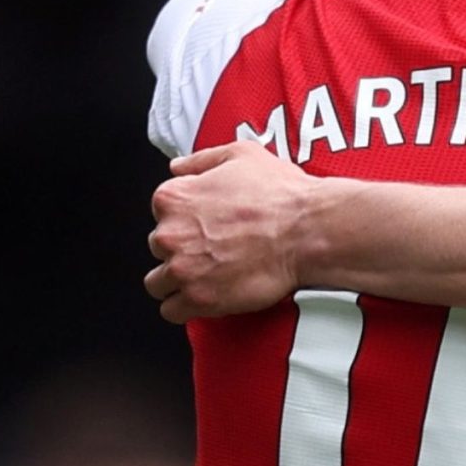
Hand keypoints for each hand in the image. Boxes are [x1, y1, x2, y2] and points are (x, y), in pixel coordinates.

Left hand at [143, 140, 318, 321]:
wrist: (308, 230)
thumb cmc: (282, 194)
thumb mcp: (243, 155)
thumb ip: (202, 159)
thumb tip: (178, 167)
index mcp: (174, 198)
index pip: (160, 212)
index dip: (184, 217)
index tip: (204, 223)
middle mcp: (170, 234)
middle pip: (159, 247)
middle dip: (181, 249)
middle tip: (212, 248)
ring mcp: (182, 269)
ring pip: (157, 282)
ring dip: (177, 280)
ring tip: (206, 275)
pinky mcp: (198, 299)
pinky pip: (171, 310)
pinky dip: (185, 306)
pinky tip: (206, 294)